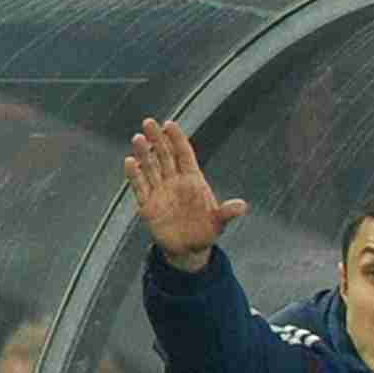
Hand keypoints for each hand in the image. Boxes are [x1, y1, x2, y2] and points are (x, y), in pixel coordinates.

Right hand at [124, 118, 247, 270]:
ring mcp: (160, 192)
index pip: (184, 155)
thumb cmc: (206, 231)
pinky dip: (135, 175)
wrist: (190, 249)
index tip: (170, 124)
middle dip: (158, 140)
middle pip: (165, 156)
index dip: (177, 140)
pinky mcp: (148, 205)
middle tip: (149, 123)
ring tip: (138, 138)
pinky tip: (131, 162)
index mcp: (193, 181)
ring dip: (144, 154)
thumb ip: (228, 212)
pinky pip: (140, 187)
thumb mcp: (219, 222)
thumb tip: (242, 207)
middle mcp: (175, 182)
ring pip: (150, 168)